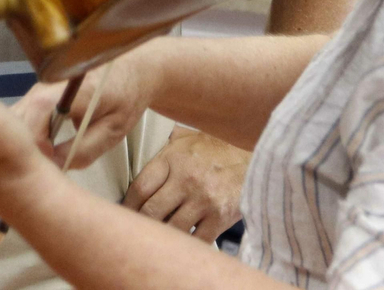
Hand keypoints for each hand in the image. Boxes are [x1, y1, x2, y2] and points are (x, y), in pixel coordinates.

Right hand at [14, 47, 159, 170]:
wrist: (130, 69)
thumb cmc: (126, 97)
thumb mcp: (114, 130)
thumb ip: (85, 149)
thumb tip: (56, 165)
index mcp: (71, 87)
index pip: (39, 109)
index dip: (36, 139)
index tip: (49, 161)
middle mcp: (47, 83)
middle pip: (20, 115)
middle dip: (28, 146)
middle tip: (49, 166)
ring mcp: (38, 87)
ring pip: (16, 118)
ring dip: (26, 141)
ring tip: (48, 157)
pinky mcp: (36, 93)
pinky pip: (22, 117)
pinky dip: (27, 135)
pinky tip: (44, 147)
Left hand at [123, 127, 247, 240]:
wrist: (257, 153)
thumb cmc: (217, 147)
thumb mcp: (186, 139)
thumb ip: (162, 149)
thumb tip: (136, 154)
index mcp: (172, 158)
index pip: (139, 188)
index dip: (128, 206)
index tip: (126, 214)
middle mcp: (186, 178)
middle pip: (151, 212)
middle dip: (142, 224)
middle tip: (139, 230)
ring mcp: (203, 199)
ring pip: (171, 229)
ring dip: (164, 236)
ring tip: (161, 236)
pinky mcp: (220, 216)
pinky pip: (196, 240)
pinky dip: (188, 243)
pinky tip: (185, 240)